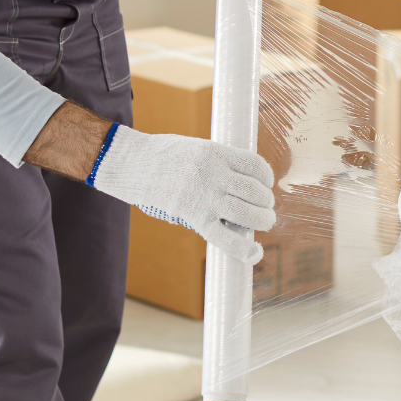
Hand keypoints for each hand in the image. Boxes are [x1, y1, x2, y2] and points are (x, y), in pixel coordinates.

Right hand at [87, 125, 275, 263]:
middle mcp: (214, 174)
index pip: (255, 165)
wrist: (133, 165)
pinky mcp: (194, 216)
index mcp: (216, 152)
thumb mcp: (196, 148)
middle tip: (266, 207)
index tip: (266, 183)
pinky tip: (255, 253)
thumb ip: (218, 163)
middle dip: (266, 202)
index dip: (267, 177)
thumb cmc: (163, 156)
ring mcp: (204, 196)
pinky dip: (244, 248)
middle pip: (255, 191)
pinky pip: (224, 237)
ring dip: (262, 220)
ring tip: (264, 222)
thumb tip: (240, 183)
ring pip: (246, 212)